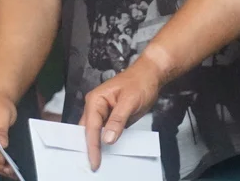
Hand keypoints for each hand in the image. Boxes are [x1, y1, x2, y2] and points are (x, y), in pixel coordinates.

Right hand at [79, 54, 163, 170]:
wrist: (150, 75)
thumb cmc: (140, 81)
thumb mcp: (130, 101)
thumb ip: (118, 120)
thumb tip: (108, 138)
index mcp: (96, 99)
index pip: (91, 127)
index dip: (93, 145)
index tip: (95, 160)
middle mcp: (96, 105)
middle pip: (88, 130)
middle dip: (90, 147)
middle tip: (93, 164)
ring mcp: (102, 111)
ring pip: (95, 132)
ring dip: (96, 145)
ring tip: (97, 160)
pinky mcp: (110, 116)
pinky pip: (104, 131)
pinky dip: (105, 141)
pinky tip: (107, 151)